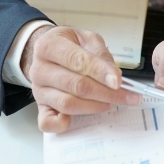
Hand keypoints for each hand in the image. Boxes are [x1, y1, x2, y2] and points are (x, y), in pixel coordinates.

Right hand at [22, 25, 141, 132]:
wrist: (48, 53)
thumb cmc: (69, 45)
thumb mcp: (86, 39)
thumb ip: (100, 54)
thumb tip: (113, 77)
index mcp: (49, 46)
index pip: (76, 60)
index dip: (100, 72)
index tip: (118, 81)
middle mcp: (39, 69)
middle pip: (75, 85)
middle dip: (105, 92)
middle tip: (125, 96)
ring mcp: (38, 90)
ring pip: (68, 104)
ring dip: (94, 106)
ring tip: (110, 102)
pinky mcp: (41, 107)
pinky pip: (48, 122)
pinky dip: (62, 125)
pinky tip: (76, 120)